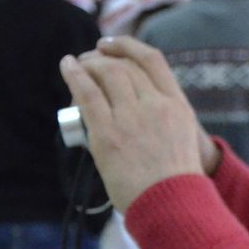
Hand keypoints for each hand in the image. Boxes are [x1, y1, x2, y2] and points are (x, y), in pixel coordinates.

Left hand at [59, 37, 206, 210]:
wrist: (172, 203)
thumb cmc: (174, 179)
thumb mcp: (180, 138)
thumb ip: (162, 117)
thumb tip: (130, 106)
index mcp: (177, 105)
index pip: (152, 61)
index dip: (128, 46)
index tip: (111, 45)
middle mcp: (156, 105)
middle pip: (124, 65)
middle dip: (102, 57)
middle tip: (88, 60)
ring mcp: (132, 117)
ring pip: (106, 74)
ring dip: (88, 64)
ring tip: (77, 65)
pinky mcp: (108, 134)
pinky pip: (87, 94)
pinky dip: (74, 76)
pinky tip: (67, 67)